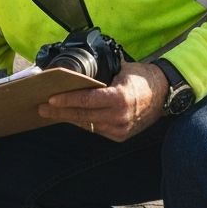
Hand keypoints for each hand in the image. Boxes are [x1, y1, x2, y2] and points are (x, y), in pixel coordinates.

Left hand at [37, 60, 168, 141]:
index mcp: (119, 98)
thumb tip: (78, 76)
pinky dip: (84, 123)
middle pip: (82, 116)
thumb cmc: (142, 78)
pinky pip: (96, 130)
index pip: (86, 100)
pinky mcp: (120, 136)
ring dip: (69, 118)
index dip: (66, 100)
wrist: (165, 94)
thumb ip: (101, 76)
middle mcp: (119, 116)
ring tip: (51, 113)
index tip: (50, 99)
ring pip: (87, 125)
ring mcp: (119, 129)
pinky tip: (71, 117)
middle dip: (59, 112)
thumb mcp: (122, 71)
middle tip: (41, 108)